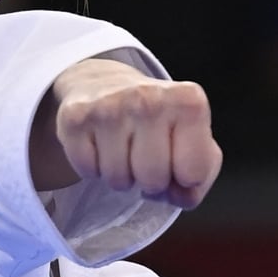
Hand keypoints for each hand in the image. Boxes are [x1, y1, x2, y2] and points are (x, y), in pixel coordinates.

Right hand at [30, 58, 221, 209]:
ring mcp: (109, 105)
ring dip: (120, 175)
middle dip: (149, 180)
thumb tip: (178, 194)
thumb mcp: (193, 138)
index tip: (175, 155)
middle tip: (143, 154)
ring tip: (121, 147)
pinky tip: (99, 143)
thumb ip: (202, 174)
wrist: (101, 82)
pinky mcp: (75, 117)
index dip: (183, 177)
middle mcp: (148, 98)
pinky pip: (87, 172)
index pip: (192, 174)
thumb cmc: (155, 120)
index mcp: (188, 101)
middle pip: (153, 180)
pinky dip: (92, 168)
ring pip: (117, 181)